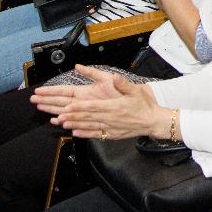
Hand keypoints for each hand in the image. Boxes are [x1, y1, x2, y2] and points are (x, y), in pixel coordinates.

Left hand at [33, 66, 162, 139]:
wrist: (153, 121)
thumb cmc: (144, 106)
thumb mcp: (135, 91)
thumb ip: (123, 84)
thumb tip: (115, 77)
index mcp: (114, 106)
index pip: (92, 107)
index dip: (78, 108)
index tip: (67, 107)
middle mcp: (110, 118)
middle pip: (87, 117)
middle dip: (71, 116)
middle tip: (58, 115)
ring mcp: (110, 127)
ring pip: (88, 126)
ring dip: (74, 124)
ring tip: (62, 123)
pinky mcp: (111, 134)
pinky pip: (95, 134)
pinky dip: (84, 134)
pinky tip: (75, 132)